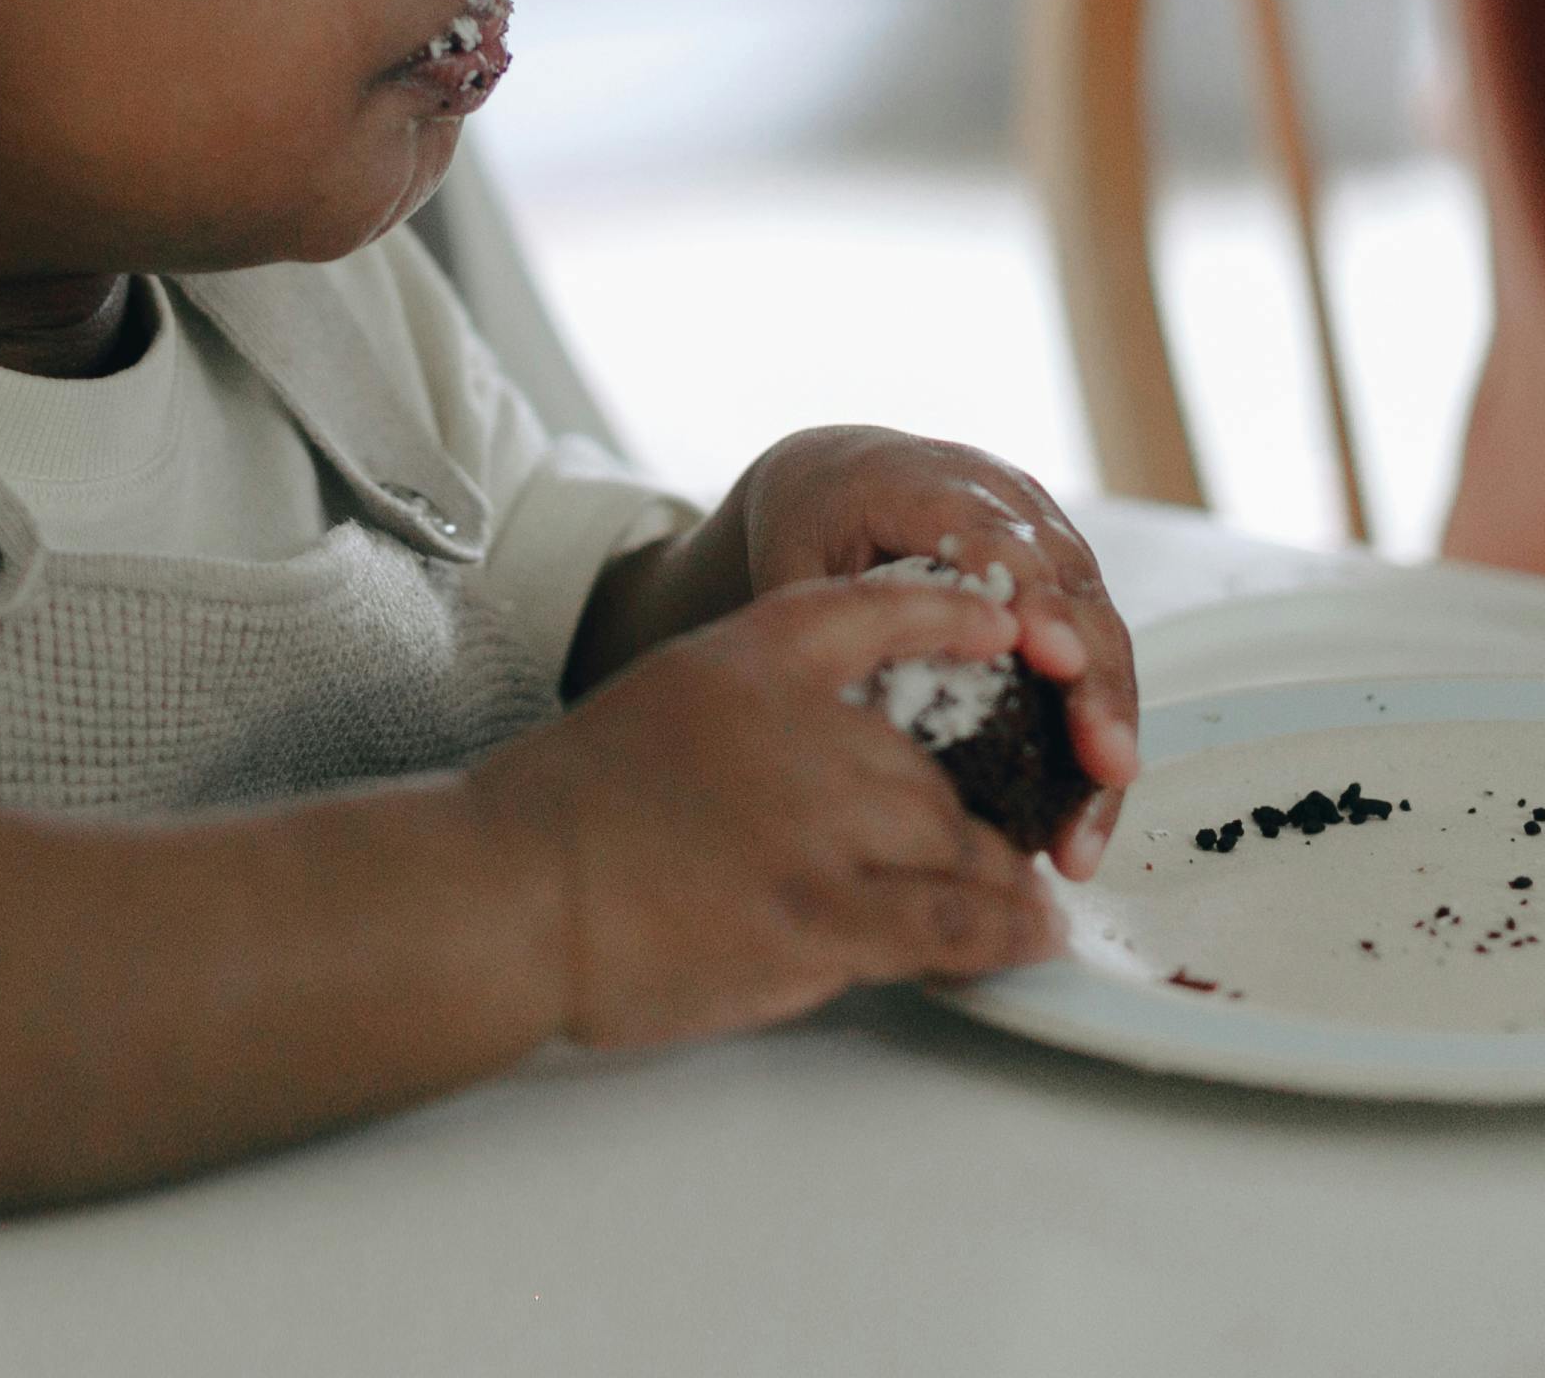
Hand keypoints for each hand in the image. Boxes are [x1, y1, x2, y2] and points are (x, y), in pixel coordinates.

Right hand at [466, 574, 1060, 1049]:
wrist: (510, 891)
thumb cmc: (571, 810)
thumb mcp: (666, 698)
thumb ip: (757, 709)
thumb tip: (848, 760)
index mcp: (750, 659)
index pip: (872, 609)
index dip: (946, 615)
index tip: (998, 628)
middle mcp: (798, 726)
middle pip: (935, 763)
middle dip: (975, 814)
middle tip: (1000, 847)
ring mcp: (814, 822)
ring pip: (955, 844)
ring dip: (1001, 881)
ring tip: (1029, 906)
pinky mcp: (819, 915)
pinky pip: (947, 923)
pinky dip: (1003, 932)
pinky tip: (1033, 935)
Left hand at [714, 428, 1142, 875]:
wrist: (840, 478)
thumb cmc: (814, 521)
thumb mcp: (798, 557)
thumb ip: (829, 622)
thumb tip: (844, 726)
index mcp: (935, 484)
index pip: (999, 540)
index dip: (1033, 601)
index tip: (1055, 659)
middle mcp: (1010, 506)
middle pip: (1073, 593)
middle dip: (1094, 683)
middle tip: (1105, 763)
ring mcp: (1048, 545)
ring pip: (1102, 635)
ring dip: (1108, 732)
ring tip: (1086, 834)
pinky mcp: (1064, 592)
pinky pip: (1096, 662)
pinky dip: (1094, 741)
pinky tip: (1080, 823)